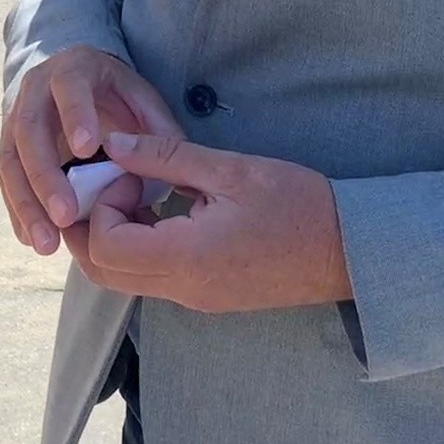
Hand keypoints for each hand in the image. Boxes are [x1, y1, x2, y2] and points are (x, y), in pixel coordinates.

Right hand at [0, 46, 178, 255]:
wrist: (72, 81)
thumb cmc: (112, 93)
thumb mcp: (140, 97)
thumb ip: (157, 128)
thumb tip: (170, 170)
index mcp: (71, 70)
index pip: (68, 88)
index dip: (74, 116)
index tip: (86, 150)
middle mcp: (34, 91)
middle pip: (29, 131)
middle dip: (45, 177)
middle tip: (66, 217)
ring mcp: (14, 119)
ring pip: (10, 161)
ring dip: (26, 205)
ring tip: (46, 243)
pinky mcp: (8, 147)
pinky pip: (6, 180)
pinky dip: (18, 211)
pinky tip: (31, 239)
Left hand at [62, 131, 352, 311]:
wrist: (352, 252)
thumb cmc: (300, 206)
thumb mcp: (232, 169)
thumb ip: (166, 157)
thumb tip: (114, 144)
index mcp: (188, 258)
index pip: (106, 247)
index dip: (101, 206)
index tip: (129, 173)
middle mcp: (184, 289)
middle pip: (102, 272)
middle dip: (91, 226)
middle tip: (112, 184)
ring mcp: (194, 299)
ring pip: (123, 279)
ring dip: (113, 237)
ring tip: (139, 193)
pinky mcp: (205, 296)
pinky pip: (150, 279)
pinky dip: (137, 247)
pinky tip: (160, 211)